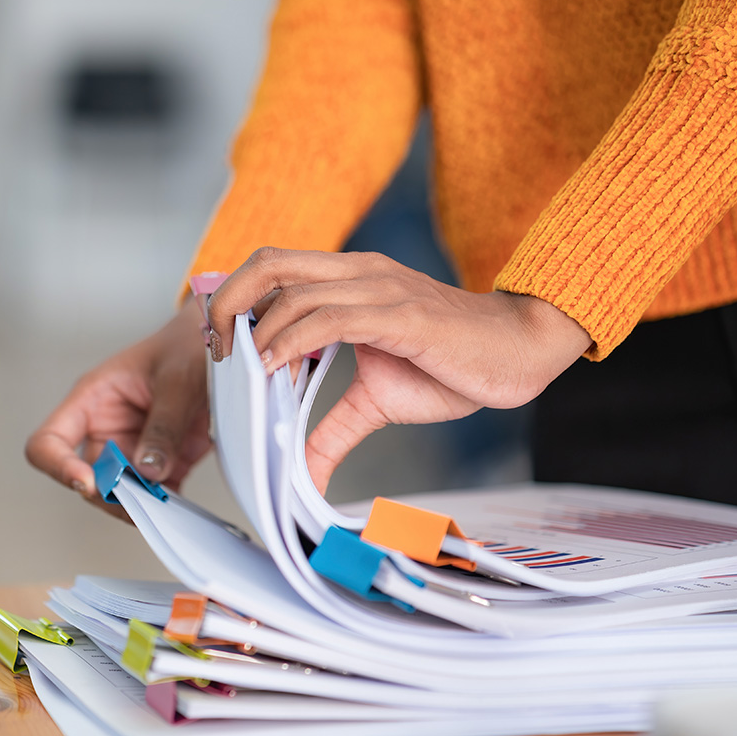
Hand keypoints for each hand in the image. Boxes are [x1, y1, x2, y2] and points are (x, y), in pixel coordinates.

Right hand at [25, 302, 212, 517]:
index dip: (58, 465)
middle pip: (87, 478)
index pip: (49, 441)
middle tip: (139, 501)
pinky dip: (165, 506)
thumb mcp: (177, 379)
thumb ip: (164, 424)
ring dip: (138, 505)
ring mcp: (134, 450)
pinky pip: (155, 495)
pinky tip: (179, 507)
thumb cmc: (186, 347)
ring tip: (163, 504)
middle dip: (109, 495)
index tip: (87, 482)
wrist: (222, 348)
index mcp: (92, 401)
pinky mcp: (163, 464)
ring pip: (120, 494)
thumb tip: (149, 470)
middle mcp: (107, 430)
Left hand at [207, 247, 592, 492]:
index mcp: (350, 280)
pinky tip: (274, 369)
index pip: (274, 268)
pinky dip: (292, 342)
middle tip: (215, 351)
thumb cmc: (453, 365)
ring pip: (294, 291)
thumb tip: (300, 473)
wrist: (521, 351)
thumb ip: (331, 430)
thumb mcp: (376, 402)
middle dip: (227, 300)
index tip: (219, 347)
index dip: (236, 298)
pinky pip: (331, 317)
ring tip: (240, 370)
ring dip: (256, 331)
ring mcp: (380, 290)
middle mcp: (359, 273)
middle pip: (269, 262)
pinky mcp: (402, 315)